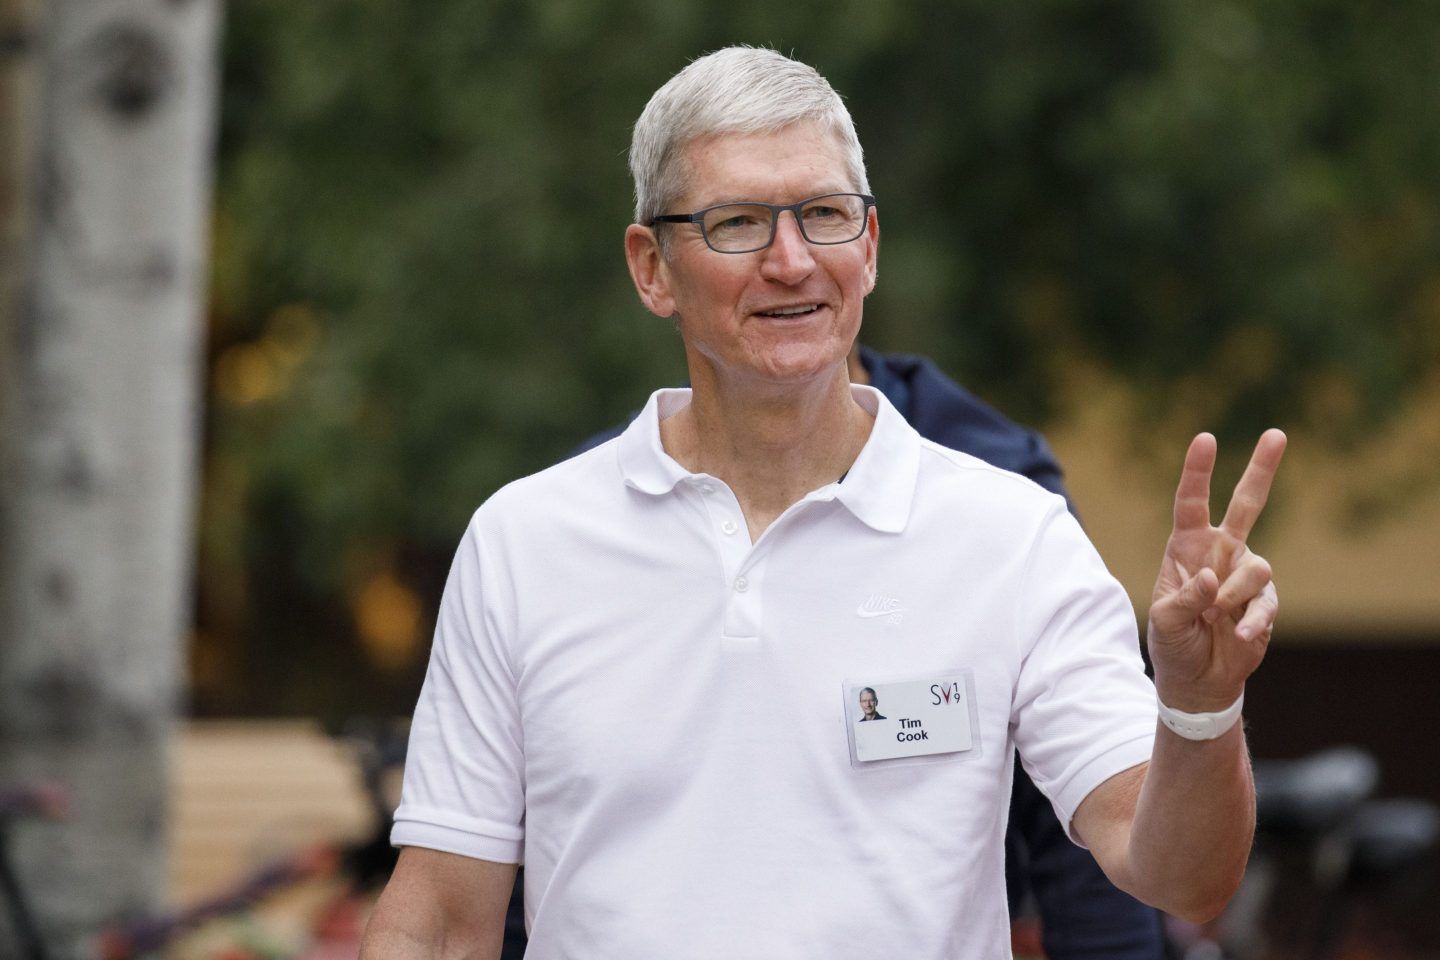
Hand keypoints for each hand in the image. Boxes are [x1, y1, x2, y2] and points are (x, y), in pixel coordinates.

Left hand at [1147, 429, 1286, 711]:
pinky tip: (1238, 633)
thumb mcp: (1165, 620)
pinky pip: (1266, 603)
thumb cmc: (1173, 640)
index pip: (1191, 503)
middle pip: (1246, 504)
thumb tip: (1211, 578)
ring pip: (1257, 566)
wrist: (1197, 678)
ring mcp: (1246, 575)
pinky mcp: (1265, 603)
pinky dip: (1251, 620)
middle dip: (1261, 469)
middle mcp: (1221, 552)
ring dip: (1233, 594)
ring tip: (1213, 618)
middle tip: (1276, 433)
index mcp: (1186, 546)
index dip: (1197, 471)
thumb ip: (1185, 598)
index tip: (1206, 438)